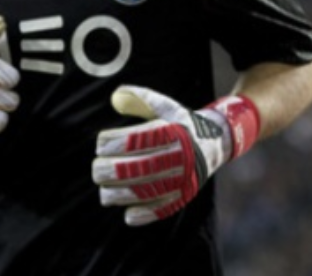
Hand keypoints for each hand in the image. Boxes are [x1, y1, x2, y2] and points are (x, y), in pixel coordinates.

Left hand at [92, 86, 259, 224]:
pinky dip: (146, 214)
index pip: (139, 139)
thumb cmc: (181, 122)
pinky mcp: (185, 195)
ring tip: (103, 192)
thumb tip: (115, 96)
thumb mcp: (165, 106)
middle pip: (140, 168)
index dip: (115, 142)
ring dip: (122, 194)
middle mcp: (180, 156)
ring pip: (148, 191)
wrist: (215, 142)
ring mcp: (184, 178)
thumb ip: (140, 99)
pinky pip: (165, 208)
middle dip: (113, 170)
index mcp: (173, 133)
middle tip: (96, 169)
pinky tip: (127, 215)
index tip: (99, 144)